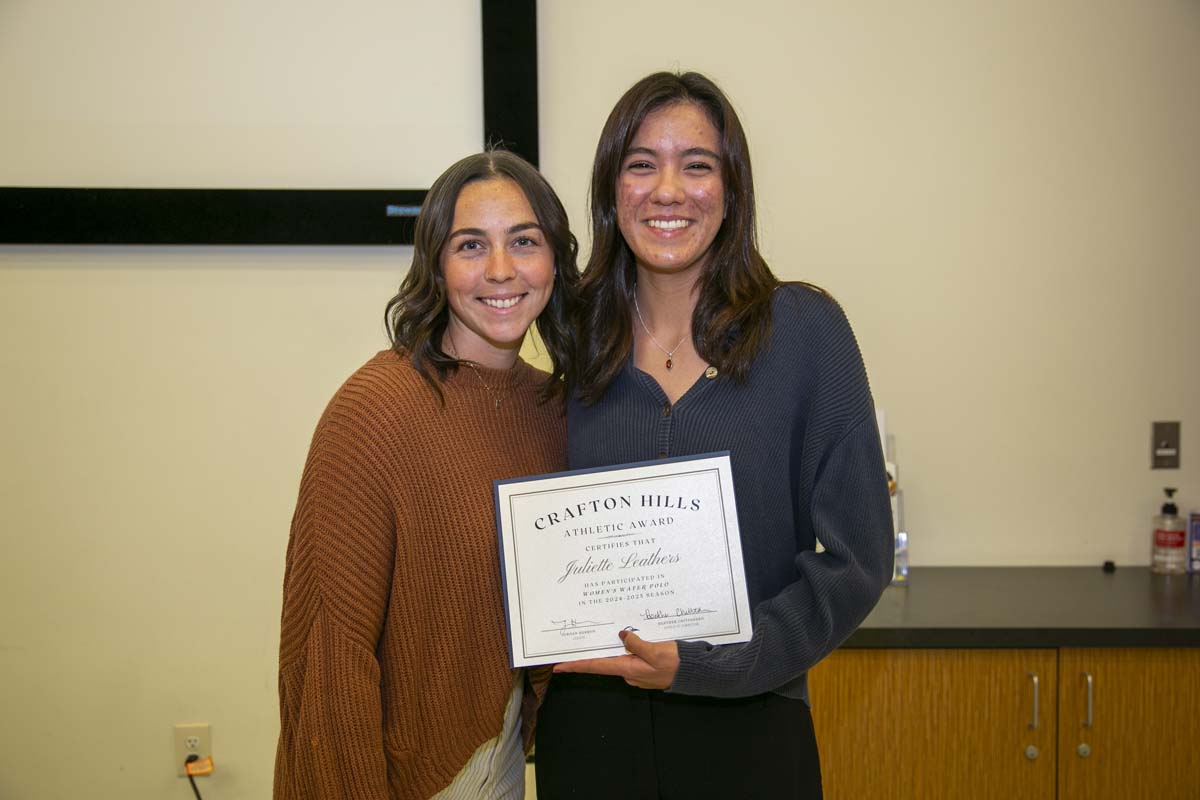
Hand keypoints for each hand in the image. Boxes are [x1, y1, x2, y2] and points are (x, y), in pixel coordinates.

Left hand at [552, 629, 679, 689]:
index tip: (559, 666)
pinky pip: (631, 656)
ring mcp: (638, 671)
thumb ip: (635, 643)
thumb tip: (621, 635)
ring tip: (602, 633)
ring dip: (610, 647)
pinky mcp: (646, 667)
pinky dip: (627, 647)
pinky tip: (628, 636)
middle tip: (577, 641)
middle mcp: (629, 672)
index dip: (576, 666)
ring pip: (618, 657)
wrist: (695, 674)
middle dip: (591, 652)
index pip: (595, 667)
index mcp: (628, 669)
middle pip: (604, 662)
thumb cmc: (677, 663)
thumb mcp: (655, 650)